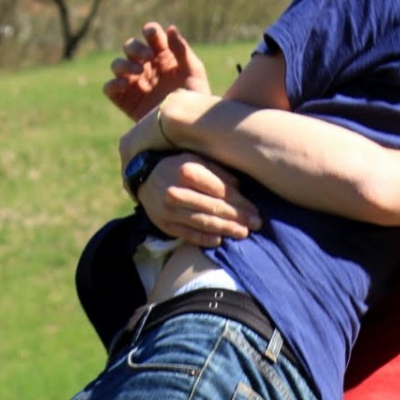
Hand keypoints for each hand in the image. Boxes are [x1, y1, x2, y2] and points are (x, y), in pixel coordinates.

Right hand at [103, 23, 210, 121]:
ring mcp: (134, 83)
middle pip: (130, 46)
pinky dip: (113, 84)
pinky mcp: (125, 100)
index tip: (152, 35)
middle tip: (148, 58)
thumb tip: (170, 28)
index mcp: (162, 55)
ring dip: (124, 64)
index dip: (149, 31)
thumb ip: (182, 50)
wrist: (188, 129)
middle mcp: (146, 66)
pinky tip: (125, 85)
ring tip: (138, 71)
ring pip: (117, 64)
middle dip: (136, 48)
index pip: (151, 35)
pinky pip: (110, 88)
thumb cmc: (195, 99)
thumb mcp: (193, 72)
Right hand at [138, 154, 261, 245]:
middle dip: (238, 217)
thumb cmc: (177, 166)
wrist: (143, 178)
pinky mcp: (164, 224)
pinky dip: (205, 239)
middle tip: (256, 224)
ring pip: (203, 222)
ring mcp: (169, 210)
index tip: (255, 210)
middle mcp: (176, 191)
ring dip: (226, 229)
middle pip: (214, 207)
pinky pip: (188, 234)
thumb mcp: (196, 159)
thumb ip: (217, 172)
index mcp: (186, 171)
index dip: (240, 202)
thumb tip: (240, 188)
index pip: (220, 190)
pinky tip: (220, 240)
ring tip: (243, 233)